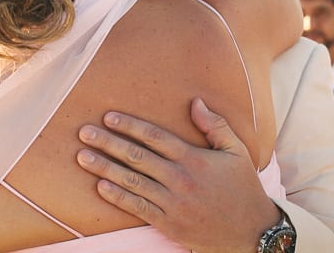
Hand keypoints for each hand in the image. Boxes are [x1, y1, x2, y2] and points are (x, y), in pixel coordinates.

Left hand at [76, 97, 279, 252]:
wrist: (250, 231)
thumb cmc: (242, 187)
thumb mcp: (236, 151)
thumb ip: (215, 125)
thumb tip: (195, 101)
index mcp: (194, 159)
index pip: (155, 137)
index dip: (130, 126)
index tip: (109, 117)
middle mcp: (180, 179)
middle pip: (136, 157)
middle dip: (108, 143)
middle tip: (84, 132)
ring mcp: (172, 203)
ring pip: (132, 181)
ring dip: (104, 168)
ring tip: (83, 156)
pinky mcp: (168, 223)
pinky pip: (138, 207)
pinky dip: (117, 196)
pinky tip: (100, 186)